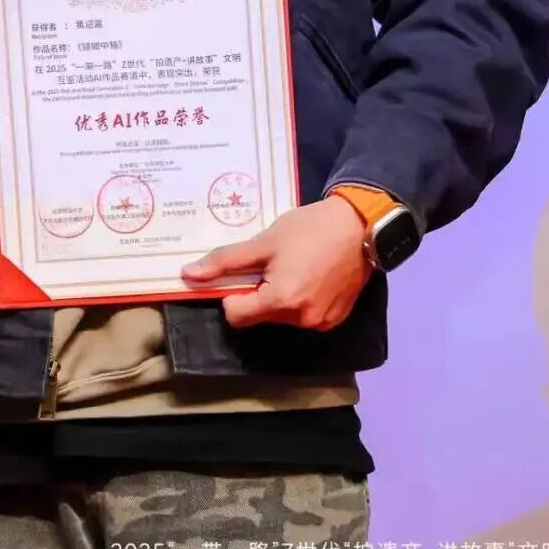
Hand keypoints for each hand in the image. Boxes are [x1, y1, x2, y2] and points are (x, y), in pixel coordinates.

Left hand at [180, 195, 372, 331]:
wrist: (360, 225)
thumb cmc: (309, 229)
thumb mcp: (263, 241)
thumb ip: (225, 261)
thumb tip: (187, 275)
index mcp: (281, 301)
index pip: (235, 316)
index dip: (232, 294)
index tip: (243, 273)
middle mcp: (302, 320)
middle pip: (260, 316)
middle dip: (258, 293)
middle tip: (273, 264)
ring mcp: (322, 323)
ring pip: (282, 317)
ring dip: (279, 297)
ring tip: (295, 266)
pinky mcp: (336, 319)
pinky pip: (305, 316)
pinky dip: (301, 300)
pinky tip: (311, 275)